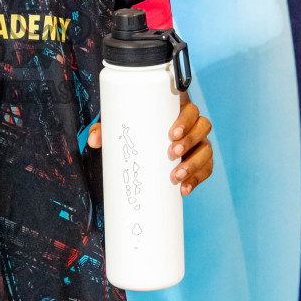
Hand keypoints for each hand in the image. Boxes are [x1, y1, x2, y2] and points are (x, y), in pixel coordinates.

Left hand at [86, 95, 213, 195]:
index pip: (191, 110)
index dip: (186, 120)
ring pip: (206, 151)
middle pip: (203, 128)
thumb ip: (105, 130)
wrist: (143, 149)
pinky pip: (206, 170)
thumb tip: (93, 141)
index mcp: (177, 112)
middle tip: (171, 153)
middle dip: (189, 142)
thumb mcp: (122, 127)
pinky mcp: (199, 164)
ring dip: (195, 164)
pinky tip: (185, 189)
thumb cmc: (135, 131)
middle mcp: (192, 127)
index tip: (171, 133)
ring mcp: (198, 145)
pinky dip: (197, 180)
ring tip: (176, 177)